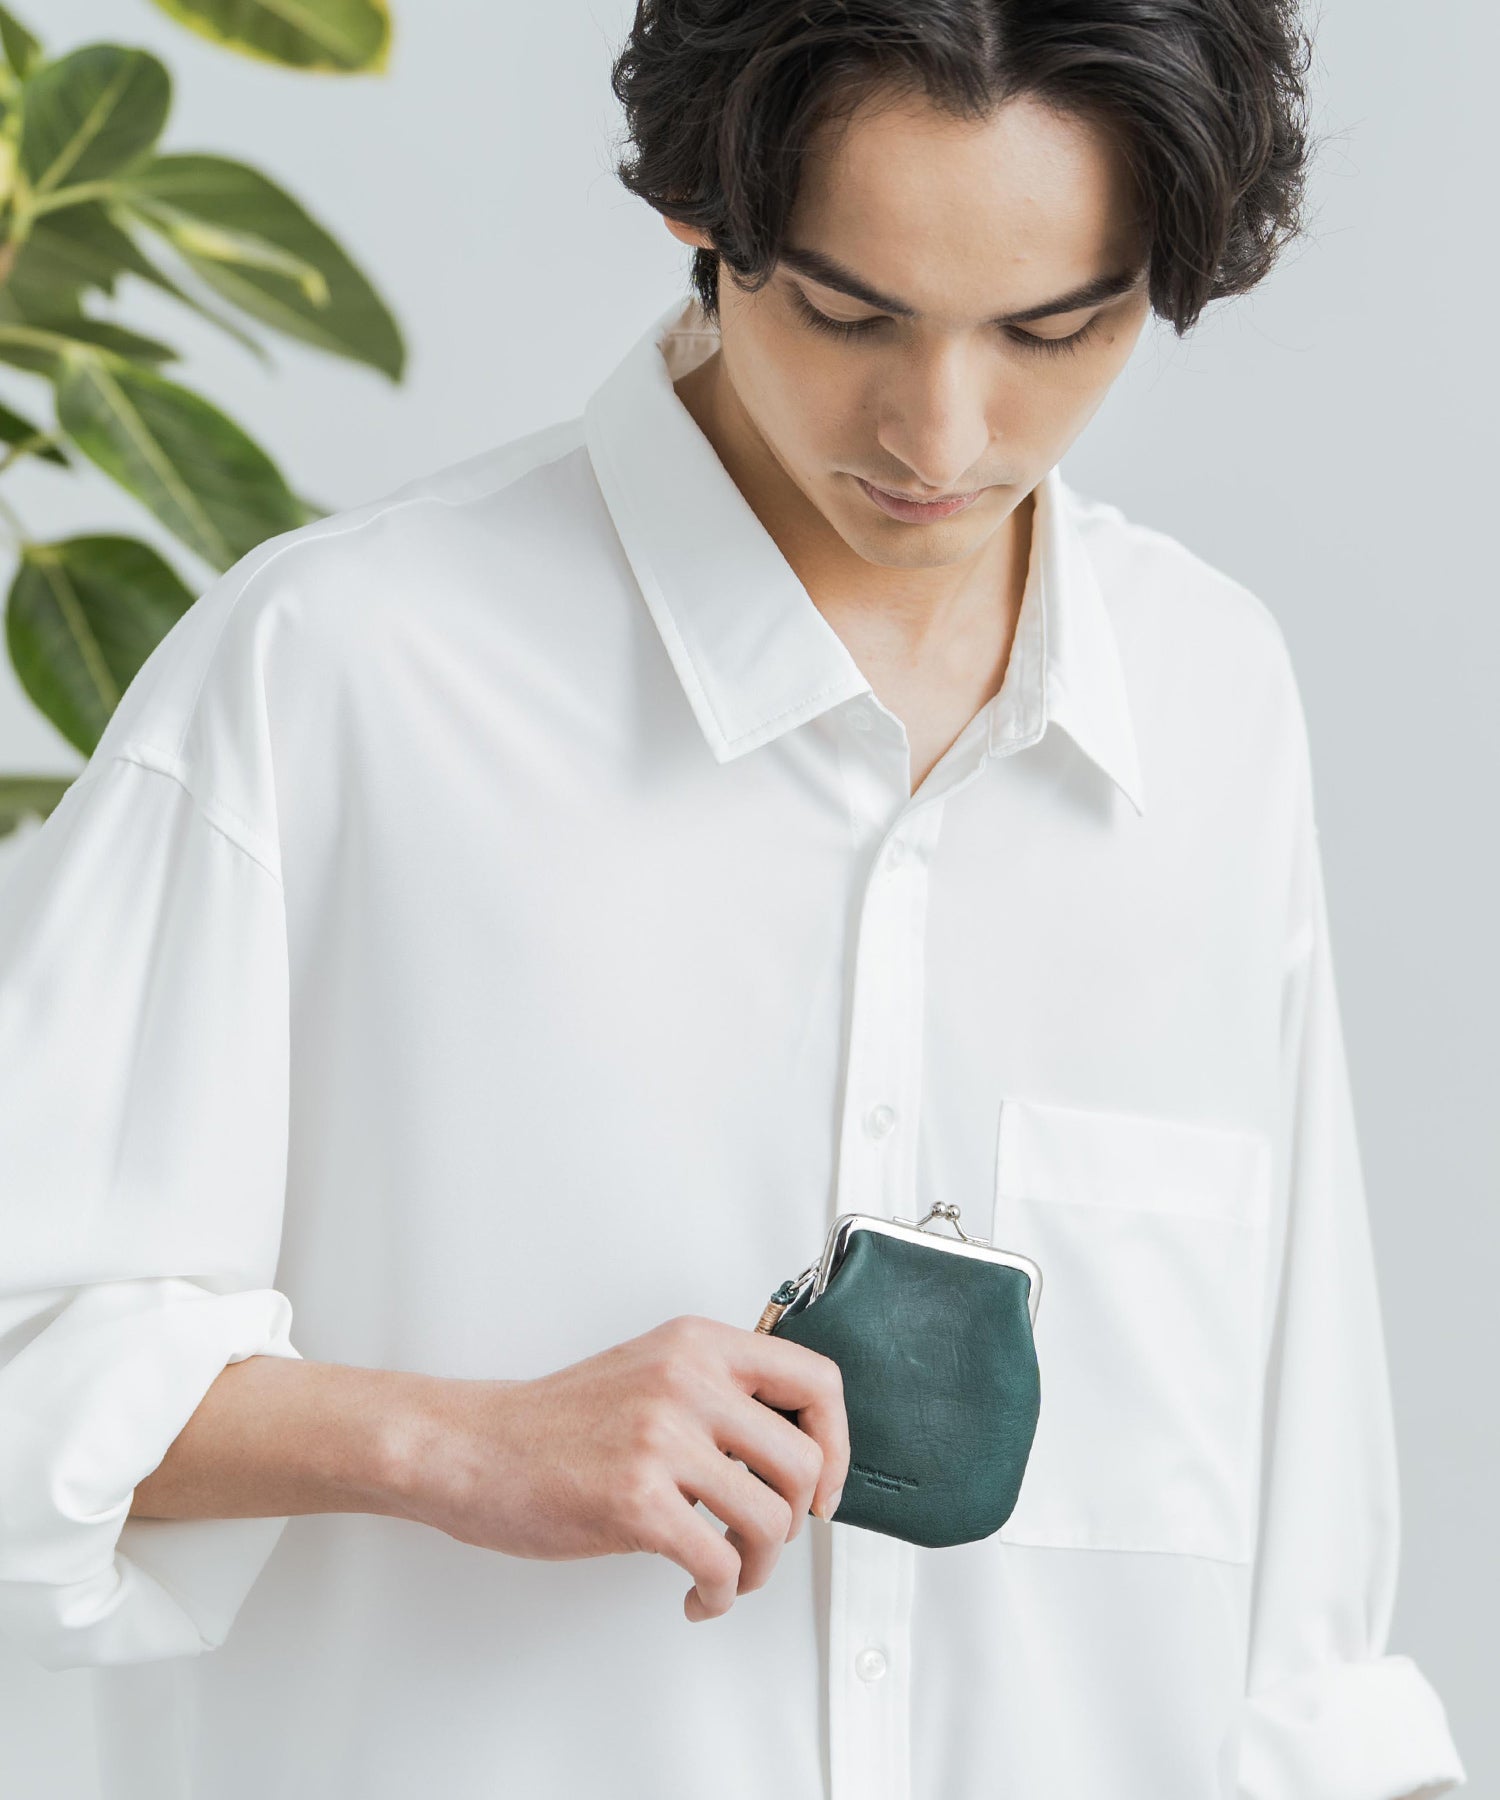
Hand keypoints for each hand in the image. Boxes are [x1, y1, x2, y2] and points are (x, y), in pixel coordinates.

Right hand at [391, 1314, 849, 1623]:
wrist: (475, 1448)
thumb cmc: (561, 1422)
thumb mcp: (653, 1370)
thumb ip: (721, 1391)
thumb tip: (798, 1446)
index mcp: (699, 1344)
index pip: (816, 1381)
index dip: (837, 1443)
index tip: (822, 1488)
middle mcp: (688, 1380)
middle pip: (803, 1462)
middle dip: (795, 1521)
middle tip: (763, 1541)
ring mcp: (661, 1438)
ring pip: (770, 1520)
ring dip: (758, 1568)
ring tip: (728, 1574)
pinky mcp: (635, 1500)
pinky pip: (720, 1564)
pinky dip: (719, 1596)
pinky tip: (697, 1596)